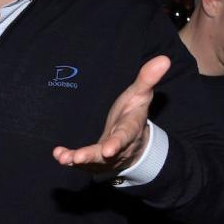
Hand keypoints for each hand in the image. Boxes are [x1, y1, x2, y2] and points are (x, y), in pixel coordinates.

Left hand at [53, 55, 169, 172]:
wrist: (135, 142)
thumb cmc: (133, 113)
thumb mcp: (140, 94)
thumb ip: (147, 79)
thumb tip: (164, 59)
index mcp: (130, 129)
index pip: (125, 136)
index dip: (117, 143)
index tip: (108, 150)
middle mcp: (120, 147)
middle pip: (106, 154)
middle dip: (91, 155)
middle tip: (78, 158)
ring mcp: (108, 158)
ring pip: (94, 161)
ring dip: (78, 160)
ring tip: (64, 158)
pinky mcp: (96, 163)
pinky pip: (83, 165)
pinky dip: (70, 160)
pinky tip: (59, 155)